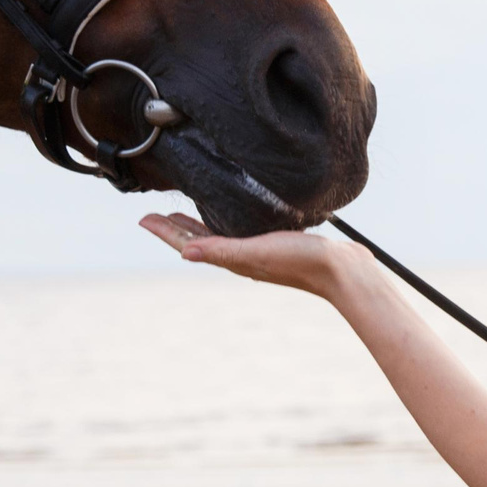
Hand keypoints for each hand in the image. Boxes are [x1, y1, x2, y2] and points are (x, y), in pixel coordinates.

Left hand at [141, 213, 350, 297]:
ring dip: (198, 227)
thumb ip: (222, 251)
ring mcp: (259, 251)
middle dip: (176, 229)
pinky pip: (240, 232)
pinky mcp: (276, 243)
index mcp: (234, 258)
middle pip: (200, 240)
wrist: (343, 271)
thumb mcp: (257, 252)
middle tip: (155, 216)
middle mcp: (242, 256)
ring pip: (218, 236)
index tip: (143, 218)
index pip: (190, 243)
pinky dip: (225, 223)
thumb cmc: (301, 260)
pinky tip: (232, 216)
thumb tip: (184, 253)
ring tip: (183, 216)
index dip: (165, 232)